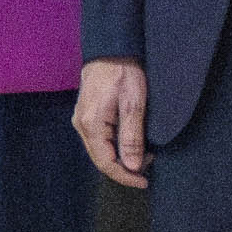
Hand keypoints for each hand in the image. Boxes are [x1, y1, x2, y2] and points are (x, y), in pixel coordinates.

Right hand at [74, 57, 149, 186]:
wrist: (110, 50)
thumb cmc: (124, 72)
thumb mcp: (134, 104)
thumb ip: (132, 136)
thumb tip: (133, 166)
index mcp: (91, 124)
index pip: (106, 162)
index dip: (126, 176)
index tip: (145, 181)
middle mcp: (81, 125)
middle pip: (100, 160)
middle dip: (125, 169)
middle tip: (149, 167)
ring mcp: (81, 121)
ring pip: (100, 151)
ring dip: (121, 159)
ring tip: (145, 155)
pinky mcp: (86, 116)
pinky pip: (99, 141)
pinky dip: (115, 148)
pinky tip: (131, 144)